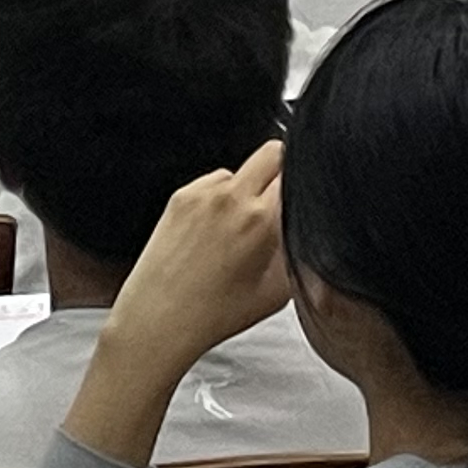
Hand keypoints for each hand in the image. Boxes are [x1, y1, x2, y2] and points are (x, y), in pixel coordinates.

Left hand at [96, 145, 290, 390]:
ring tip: (242, 228)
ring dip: (249, 188)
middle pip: (273, 152)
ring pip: (241, 169)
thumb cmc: (215, 313)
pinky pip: (214, 182)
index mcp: (262, 220)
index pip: (297, 170)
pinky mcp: (180, 195)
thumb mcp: (278, 291)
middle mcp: (232, 197)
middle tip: (281, 201)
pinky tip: (216, 231)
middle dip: (283, 170)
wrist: (160, 316)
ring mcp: (202, 192)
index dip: (305, 183)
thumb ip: (298, 252)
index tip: (305, 196)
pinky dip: (221, 197)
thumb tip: (307, 230)